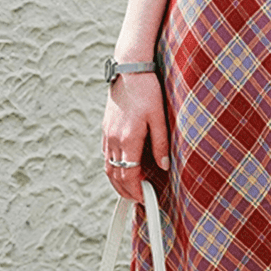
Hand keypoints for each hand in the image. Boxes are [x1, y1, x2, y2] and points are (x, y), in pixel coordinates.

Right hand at [101, 73, 169, 202]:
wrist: (129, 69)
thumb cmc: (147, 91)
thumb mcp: (159, 117)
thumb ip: (161, 144)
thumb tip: (163, 166)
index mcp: (128, 138)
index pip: (129, 175)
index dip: (136, 191)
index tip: (145, 199)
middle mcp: (114, 139)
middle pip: (115, 175)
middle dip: (125, 192)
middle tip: (138, 200)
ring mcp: (108, 134)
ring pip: (108, 167)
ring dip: (117, 183)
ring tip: (130, 190)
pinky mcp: (106, 129)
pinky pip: (106, 155)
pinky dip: (113, 168)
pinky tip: (122, 170)